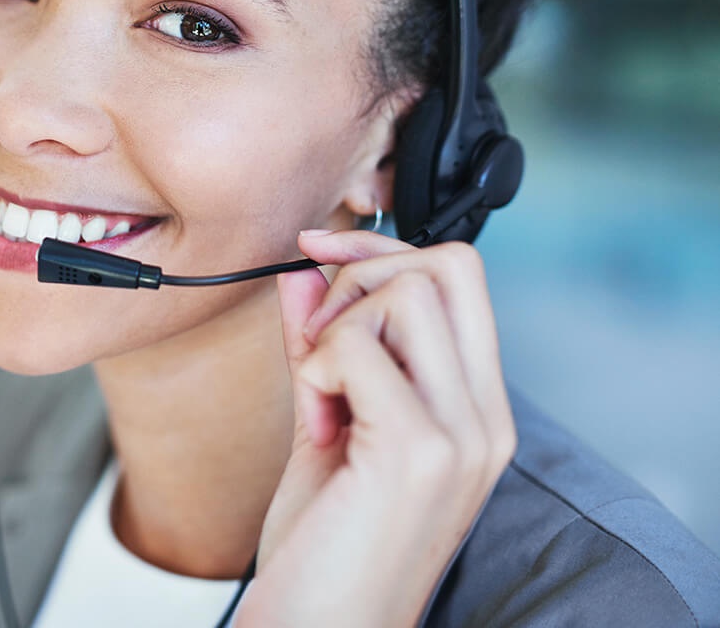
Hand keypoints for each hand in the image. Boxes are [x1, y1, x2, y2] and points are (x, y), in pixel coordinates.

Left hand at [235, 231, 516, 627]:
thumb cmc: (327, 541)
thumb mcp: (327, 422)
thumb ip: (321, 342)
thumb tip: (305, 269)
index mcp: (477, 409)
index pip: (460, 275)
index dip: (383, 249)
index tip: (320, 254)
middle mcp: (486, 418)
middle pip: (447, 265)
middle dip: (365, 272)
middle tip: (322, 335)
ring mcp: (461, 434)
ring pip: (408, 292)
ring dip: (342, 322)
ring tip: (323, 386)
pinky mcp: (420, 450)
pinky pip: (359, 345)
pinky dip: (319, 362)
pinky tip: (318, 415)